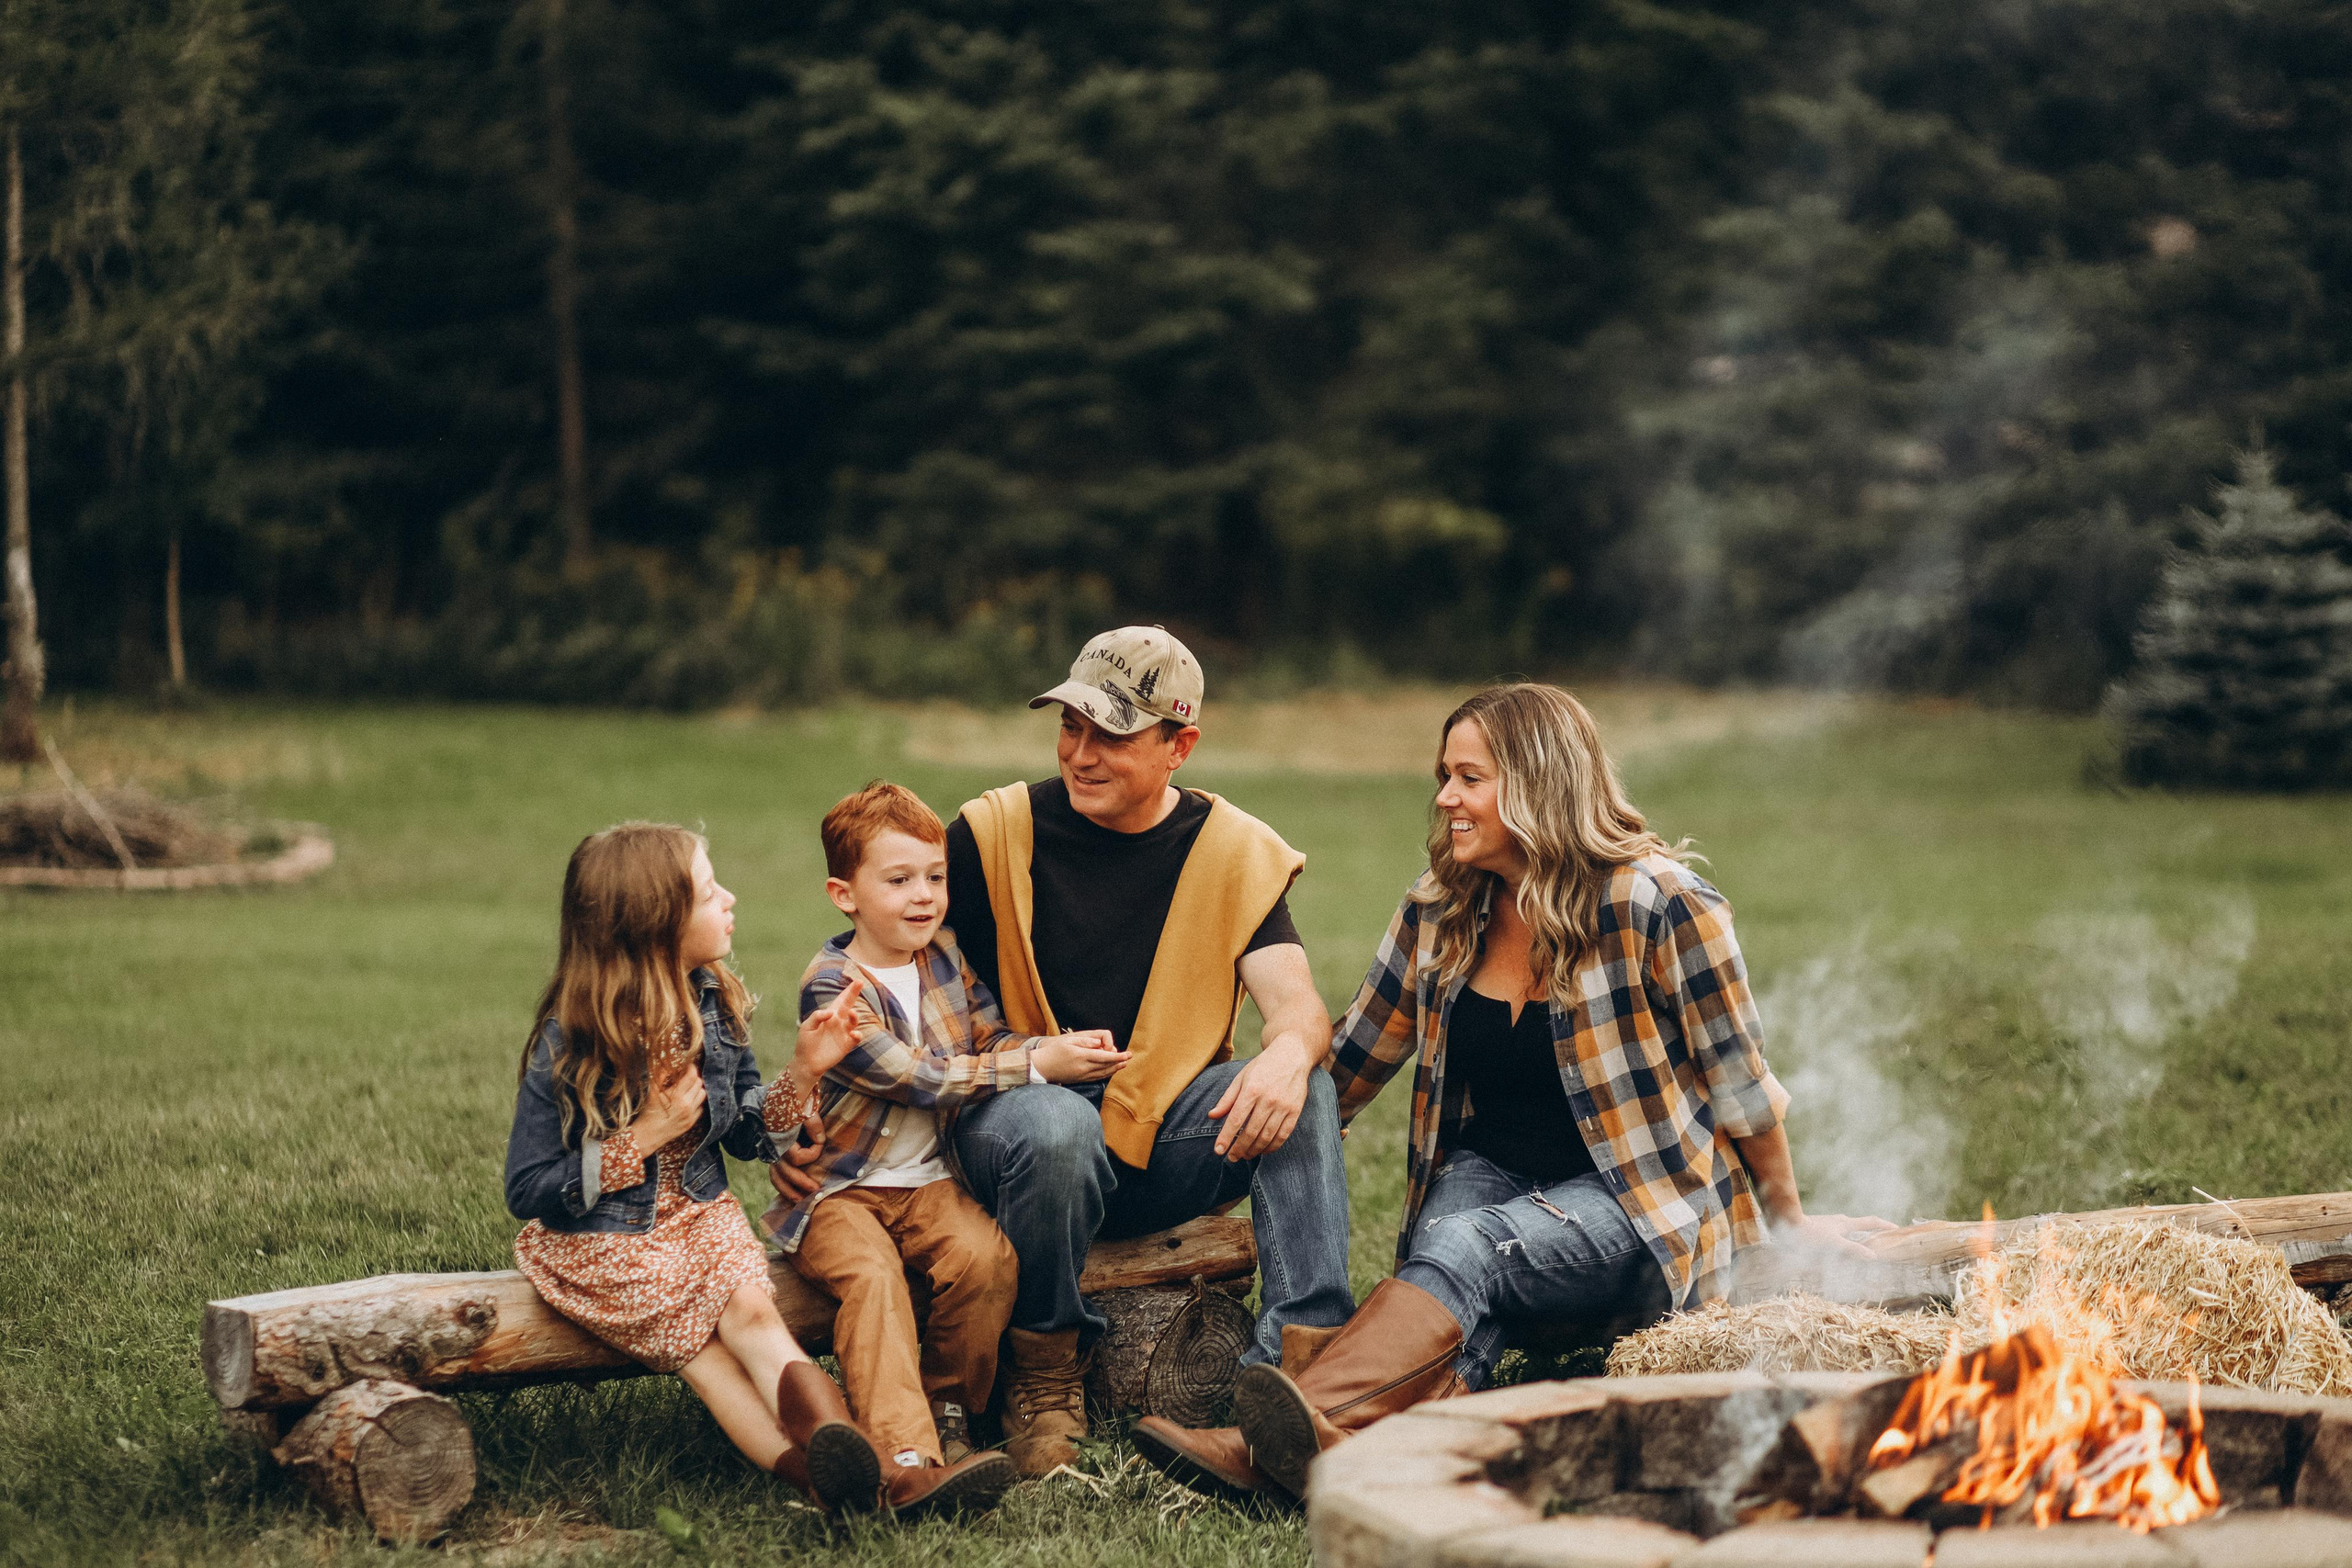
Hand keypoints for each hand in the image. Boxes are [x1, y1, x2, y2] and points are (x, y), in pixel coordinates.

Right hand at [631, 1064, 705, 1149]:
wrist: (649, 1134)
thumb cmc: (648, 1111)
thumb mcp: (652, 1091)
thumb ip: (661, 1075)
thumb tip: (670, 1063)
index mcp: (676, 1095)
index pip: (692, 1076)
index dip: (692, 1068)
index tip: (688, 1066)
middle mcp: (686, 1105)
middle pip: (699, 1084)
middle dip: (694, 1078)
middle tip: (687, 1076)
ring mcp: (690, 1114)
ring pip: (703, 1095)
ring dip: (697, 1089)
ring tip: (689, 1088)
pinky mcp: (692, 1122)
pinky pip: (701, 1107)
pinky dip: (697, 1102)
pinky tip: (688, 1101)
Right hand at [769, 1109, 824, 1201]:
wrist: (780, 1097)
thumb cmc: (794, 1102)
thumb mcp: (805, 1108)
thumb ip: (813, 1124)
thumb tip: (820, 1141)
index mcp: (781, 1137)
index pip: (797, 1157)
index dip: (812, 1152)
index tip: (821, 1143)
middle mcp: (774, 1148)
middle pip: (785, 1172)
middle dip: (801, 1183)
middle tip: (816, 1191)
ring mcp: (772, 1153)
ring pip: (777, 1177)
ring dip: (789, 1191)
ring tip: (801, 1201)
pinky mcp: (773, 1155)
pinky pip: (775, 1175)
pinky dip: (783, 1186)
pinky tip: (792, 1196)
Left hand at [794, 986, 864, 1081]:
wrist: (806, 1063)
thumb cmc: (805, 1043)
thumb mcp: (806, 1027)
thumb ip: (817, 1016)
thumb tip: (832, 1012)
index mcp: (829, 1016)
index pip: (840, 1001)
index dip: (847, 992)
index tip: (855, 981)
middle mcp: (838, 1023)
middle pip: (849, 1006)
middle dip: (854, 994)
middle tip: (859, 983)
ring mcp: (843, 1033)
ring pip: (854, 1021)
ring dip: (855, 1016)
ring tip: (852, 1013)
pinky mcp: (846, 1045)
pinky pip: (855, 1038)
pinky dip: (857, 1035)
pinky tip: (853, 1033)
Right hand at [1031, 1029, 1128, 1083]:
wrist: (1041, 1067)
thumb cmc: (1053, 1051)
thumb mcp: (1068, 1041)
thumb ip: (1085, 1041)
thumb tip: (1100, 1043)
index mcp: (1082, 1056)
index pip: (1105, 1057)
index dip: (1118, 1056)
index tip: (1127, 1054)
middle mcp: (1084, 1068)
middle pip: (1106, 1066)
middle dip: (1119, 1062)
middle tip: (1129, 1057)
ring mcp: (1082, 1076)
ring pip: (1103, 1073)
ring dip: (1114, 1069)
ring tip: (1123, 1064)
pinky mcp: (1079, 1080)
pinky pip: (1096, 1078)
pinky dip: (1106, 1074)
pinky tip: (1110, 1071)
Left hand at [1208, 1036, 1315, 1159]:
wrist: (1292, 1055)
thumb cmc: (1263, 1066)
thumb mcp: (1241, 1078)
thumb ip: (1227, 1099)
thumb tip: (1212, 1116)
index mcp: (1251, 1090)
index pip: (1236, 1119)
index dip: (1226, 1137)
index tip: (1218, 1151)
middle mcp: (1268, 1099)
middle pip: (1251, 1132)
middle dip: (1239, 1148)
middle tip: (1231, 1157)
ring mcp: (1283, 1106)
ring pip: (1267, 1137)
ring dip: (1254, 1150)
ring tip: (1245, 1155)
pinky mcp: (1295, 1111)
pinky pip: (1283, 1135)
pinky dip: (1272, 1147)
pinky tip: (1263, 1150)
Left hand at [1771, 1210, 1898, 1259]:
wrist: (1785, 1225)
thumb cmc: (1809, 1236)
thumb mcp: (1834, 1244)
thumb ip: (1853, 1250)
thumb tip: (1874, 1256)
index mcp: (1845, 1224)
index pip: (1870, 1222)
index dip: (1885, 1225)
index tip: (1897, 1229)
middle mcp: (1838, 1222)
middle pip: (1860, 1226)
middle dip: (1871, 1233)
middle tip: (1881, 1242)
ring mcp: (1828, 1225)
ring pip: (1847, 1231)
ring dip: (1856, 1239)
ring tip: (1860, 1250)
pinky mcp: (1818, 1230)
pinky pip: (1836, 1236)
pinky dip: (1842, 1243)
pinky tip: (1837, 1252)